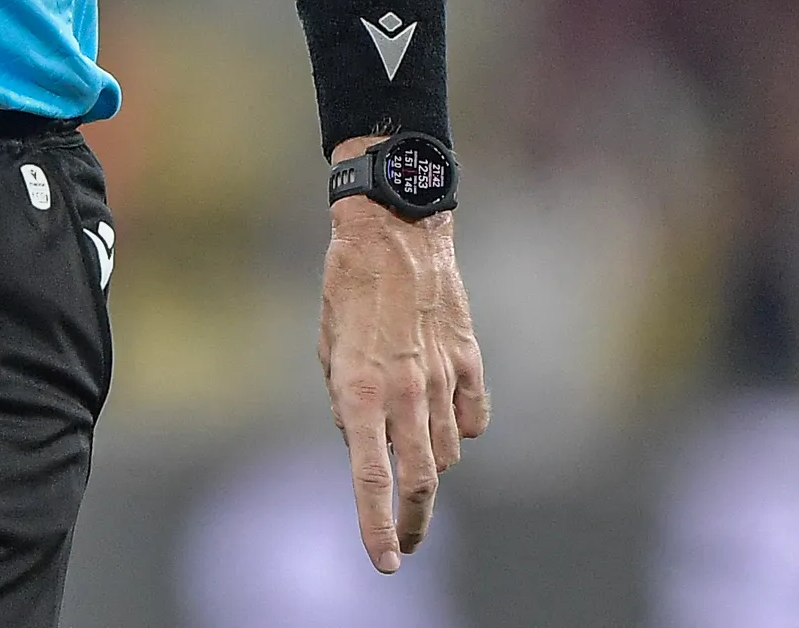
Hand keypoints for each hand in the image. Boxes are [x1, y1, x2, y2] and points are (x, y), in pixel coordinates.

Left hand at [319, 180, 489, 572]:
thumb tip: (363, 442)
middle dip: (412, 524)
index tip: (384, 565)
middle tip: (404, 545)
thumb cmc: (348, 287)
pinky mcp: (471, 364)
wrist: (395, 232)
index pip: (370, 479)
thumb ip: (343, 401)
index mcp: (360, 391)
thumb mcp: (327, 347)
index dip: (376, 527)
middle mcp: (405, 393)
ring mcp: (444, 380)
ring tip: (409, 450)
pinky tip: (443, 415)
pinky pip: (471, 419)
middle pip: (421, 483)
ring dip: (429, 464)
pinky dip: (458, 429)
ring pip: (447, 452)